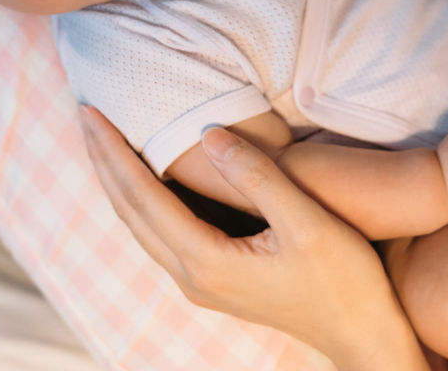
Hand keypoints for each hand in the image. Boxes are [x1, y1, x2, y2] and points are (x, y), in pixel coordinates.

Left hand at [80, 106, 429, 370]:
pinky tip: (143, 179)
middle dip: (104, 161)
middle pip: (130, 211)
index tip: (92, 113)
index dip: (116, 151)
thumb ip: (258, 178)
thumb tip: (208, 135)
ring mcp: (201, 283)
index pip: (143, 196)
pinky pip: (160, 233)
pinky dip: (142, 199)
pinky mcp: (214, 281)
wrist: (362, 336)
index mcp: (207, 260)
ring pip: (141, 225)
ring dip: (118, 180)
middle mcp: (192, 276)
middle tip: (85, 115)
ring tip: (102, 140)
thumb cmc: (343, 281)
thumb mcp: (308, 222)